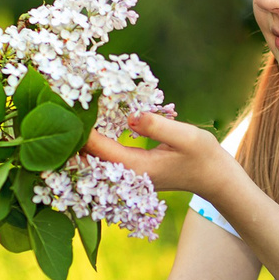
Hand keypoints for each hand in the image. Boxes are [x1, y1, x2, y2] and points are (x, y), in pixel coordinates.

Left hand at [84, 111, 238, 197]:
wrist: (214, 178)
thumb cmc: (203, 157)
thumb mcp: (186, 136)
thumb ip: (157, 126)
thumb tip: (130, 116)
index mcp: (134, 167)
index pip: (95, 146)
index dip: (81, 125)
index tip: (70, 101)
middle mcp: (125, 174)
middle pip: (86, 155)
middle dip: (75, 131)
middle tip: (64, 101)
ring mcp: (126, 174)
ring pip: (92, 156)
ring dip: (82, 135)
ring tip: (72, 108)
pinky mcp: (130, 169)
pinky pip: (104, 155)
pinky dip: (95, 139)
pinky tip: (91, 120)